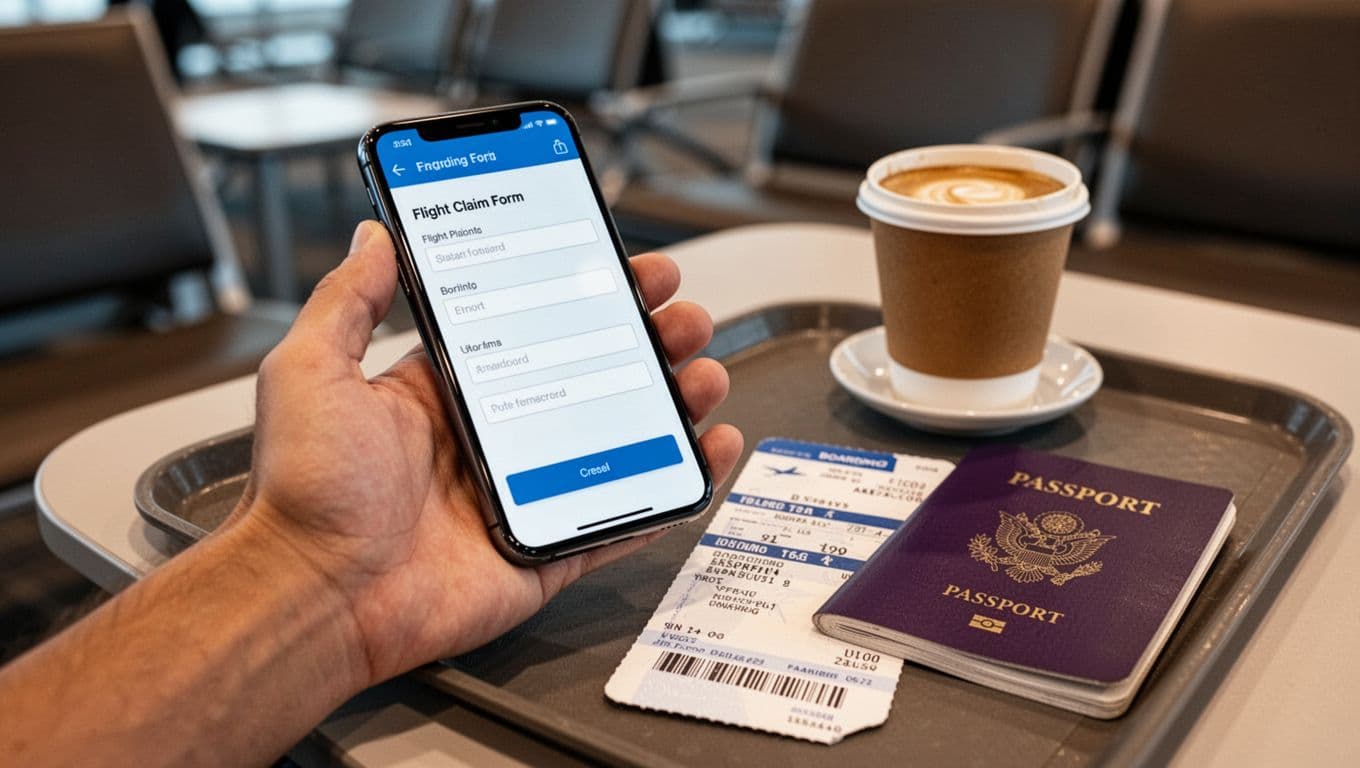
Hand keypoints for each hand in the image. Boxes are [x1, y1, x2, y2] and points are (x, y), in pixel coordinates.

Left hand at [228, 221, 742, 688]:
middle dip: (648, 341)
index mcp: (446, 391)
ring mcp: (528, 493)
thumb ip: (348, 301)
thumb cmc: (306, 494)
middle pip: (595, 376)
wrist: (316, 597)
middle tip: (683, 317)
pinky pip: (626, 515)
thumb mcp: (313, 372)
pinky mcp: (548, 548)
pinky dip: (675, 488)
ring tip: (704, 374)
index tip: (630, 267)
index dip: (589, 296)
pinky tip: (708, 453)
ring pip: (623, 440)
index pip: (536, 328)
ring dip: (673, 403)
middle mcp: (494, 437)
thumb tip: (375, 235)